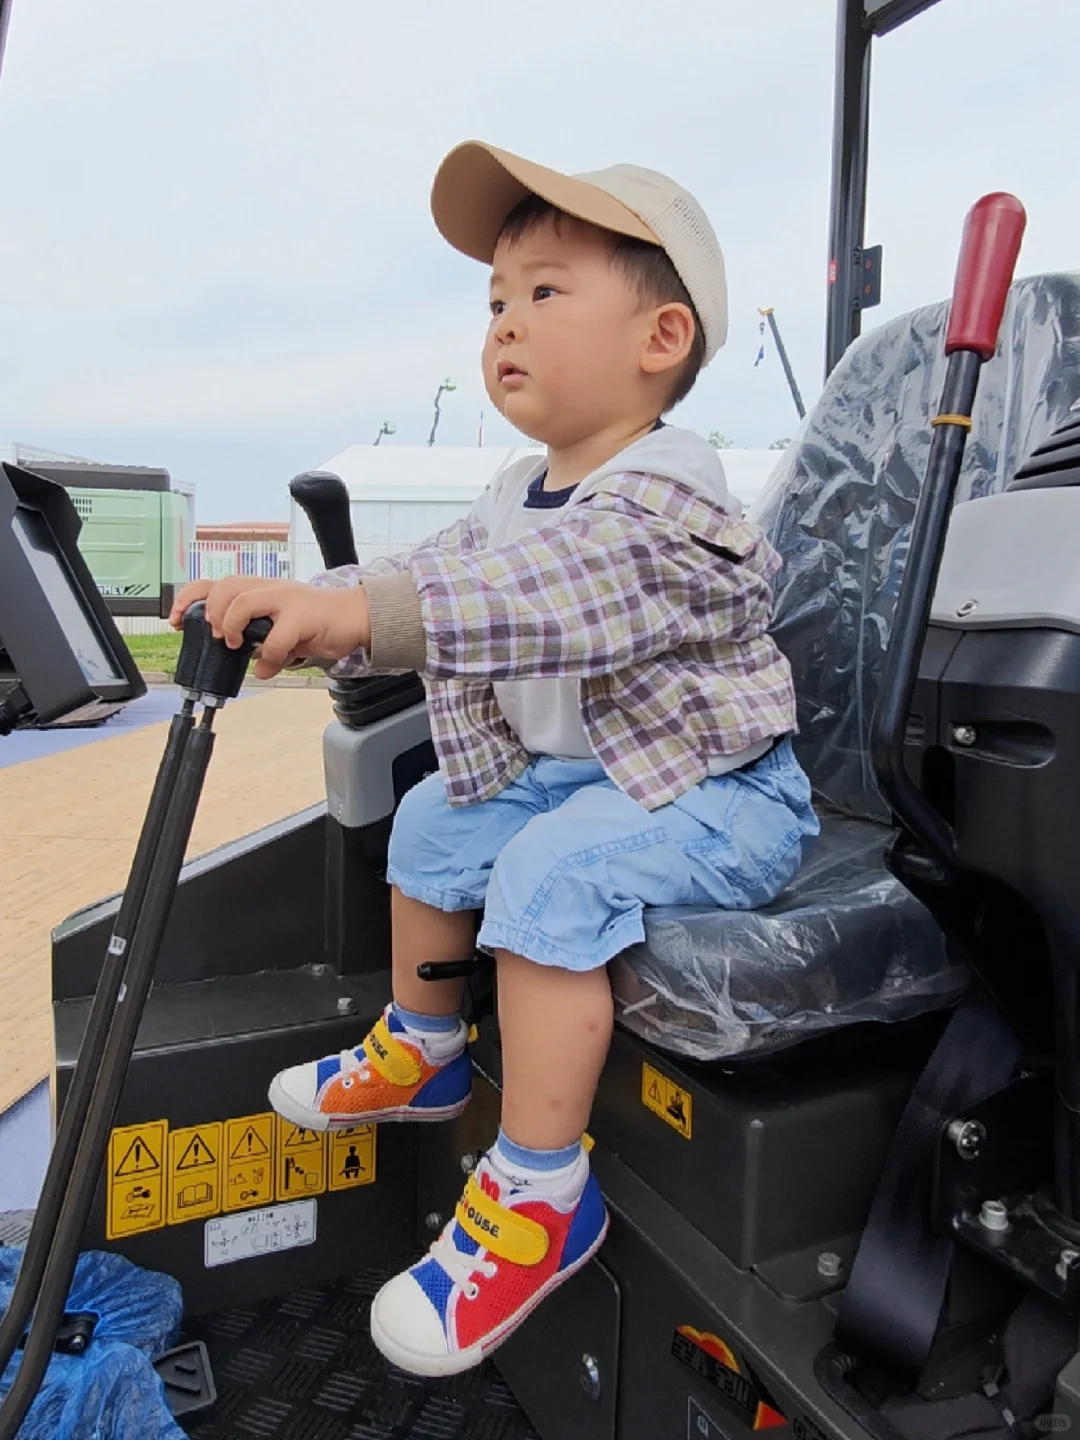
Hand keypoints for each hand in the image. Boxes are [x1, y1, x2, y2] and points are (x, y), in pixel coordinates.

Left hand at [169, 576, 369, 679]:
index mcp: (261, 589)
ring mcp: (285, 599)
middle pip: (224, 587)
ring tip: (237, 644)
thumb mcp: (285, 628)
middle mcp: (270, 589)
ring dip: (231, 625)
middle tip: (219, 635)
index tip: (174, 619)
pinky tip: (269, 666)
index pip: (215, 583)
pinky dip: (269, 657)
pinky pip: (276, 638)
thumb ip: (264, 640)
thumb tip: (256, 664)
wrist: (358, 616)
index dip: (189, 598)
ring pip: (242, 602)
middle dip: (211, 613)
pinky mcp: (302, 616)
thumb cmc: (322, 620)